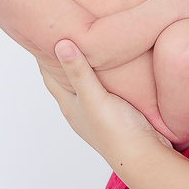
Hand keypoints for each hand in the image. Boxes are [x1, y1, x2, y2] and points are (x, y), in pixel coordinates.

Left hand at [41, 40, 173, 164]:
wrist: (144, 156)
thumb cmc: (116, 131)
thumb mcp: (94, 97)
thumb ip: (78, 72)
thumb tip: (60, 44)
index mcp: (69, 105)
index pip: (49, 75)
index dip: (45, 56)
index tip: (45, 34)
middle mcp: (80, 109)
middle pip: (67, 78)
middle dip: (65, 58)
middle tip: (67, 32)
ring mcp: (98, 112)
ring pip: (87, 84)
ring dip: (87, 67)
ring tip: (91, 43)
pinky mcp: (117, 112)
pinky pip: (106, 88)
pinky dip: (105, 76)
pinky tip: (115, 66)